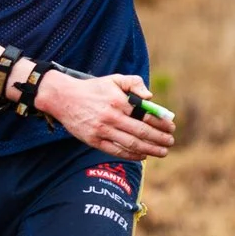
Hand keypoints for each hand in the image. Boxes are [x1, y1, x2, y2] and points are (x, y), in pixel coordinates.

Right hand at [36, 71, 174, 159]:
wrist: (63, 98)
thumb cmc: (93, 89)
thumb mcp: (114, 79)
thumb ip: (134, 83)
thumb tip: (150, 97)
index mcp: (119, 101)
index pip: (146, 115)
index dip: (161, 123)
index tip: (171, 127)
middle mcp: (112, 117)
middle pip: (142, 132)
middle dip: (160, 139)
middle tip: (170, 142)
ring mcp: (102, 131)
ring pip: (132, 144)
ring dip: (150, 150)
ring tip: (162, 152)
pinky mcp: (94, 141)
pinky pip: (117, 151)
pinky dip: (132, 155)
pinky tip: (142, 156)